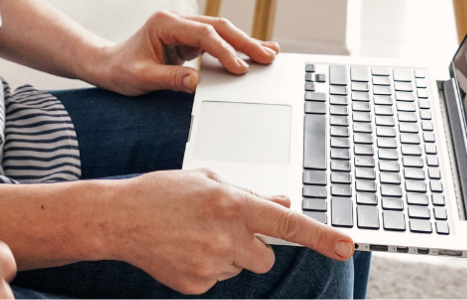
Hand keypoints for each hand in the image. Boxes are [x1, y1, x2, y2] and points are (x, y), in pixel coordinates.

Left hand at [91, 11, 278, 95]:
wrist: (106, 65)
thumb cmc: (120, 70)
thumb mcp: (141, 77)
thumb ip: (170, 78)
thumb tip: (197, 83)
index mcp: (164, 23)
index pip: (203, 34)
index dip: (224, 50)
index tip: (240, 68)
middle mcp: (176, 21)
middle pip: (218, 27)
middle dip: (244, 42)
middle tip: (267, 57)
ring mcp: (183, 28)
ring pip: (221, 32)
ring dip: (244, 43)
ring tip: (269, 54)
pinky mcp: (188, 39)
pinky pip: (216, 41)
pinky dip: (234, 47)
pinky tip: (253, 52)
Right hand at [106, 169, 354, 293]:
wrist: (119, 219)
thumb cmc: (162, 193)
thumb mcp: (207, 181)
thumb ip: (248, 195)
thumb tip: (282, 204)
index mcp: (231, 204)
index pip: (286, 224)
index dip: (320, 236)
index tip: (346, 246)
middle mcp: (226, 236)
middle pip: (265, 256)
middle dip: (252, 246)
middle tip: (221, 229)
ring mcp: (211, 265)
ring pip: (239, 267)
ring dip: (226, 254)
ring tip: (193, 235)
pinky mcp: (196, 285)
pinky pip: (216, 279)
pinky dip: (205, 267)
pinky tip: (183, 250)